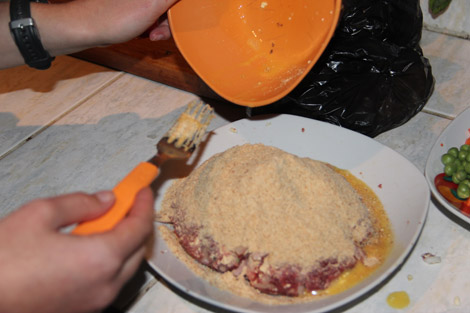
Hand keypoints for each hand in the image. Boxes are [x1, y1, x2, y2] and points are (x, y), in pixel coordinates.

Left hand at [0, 0, 179, 67]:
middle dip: (171, 18)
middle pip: (172, 4)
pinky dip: (154, 25)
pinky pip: (155, 15)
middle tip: (161, 29)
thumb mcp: (153, 4)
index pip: (178, 0)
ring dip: (163, 25)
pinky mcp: (136, 5)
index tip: (179, 17)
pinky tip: (147, 33)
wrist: (85, 29)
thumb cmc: (112, 18)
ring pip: (164, 10)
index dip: (182, 8)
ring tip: (152, 34)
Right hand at [0, 188, 153, 312]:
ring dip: (124, 242)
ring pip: (126, 267)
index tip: (143, 191)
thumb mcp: (39, 215)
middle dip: (136, 222)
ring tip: (105, 223)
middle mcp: (105, 285)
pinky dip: (110, 261)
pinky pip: (109, 282)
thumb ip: (81, 203)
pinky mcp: (83, 311)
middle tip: (126, 204)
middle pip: (138, 248)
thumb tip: (106, 200)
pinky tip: (89, 248)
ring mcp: (95, 302)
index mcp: (100, 259)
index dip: (144, 204)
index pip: (139, 227)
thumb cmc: (1, 263)